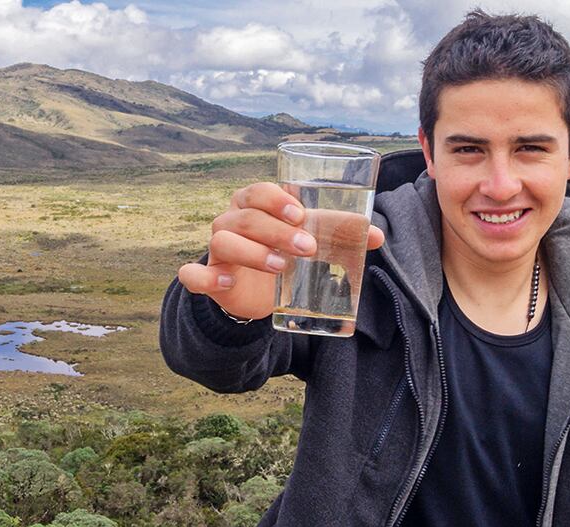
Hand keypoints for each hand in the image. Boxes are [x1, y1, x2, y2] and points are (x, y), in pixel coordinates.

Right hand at [177, 182, 384, 319]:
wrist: (256, 292)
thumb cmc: (283, 252)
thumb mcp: (308, 240)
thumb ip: (337, 234)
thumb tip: (376, 235)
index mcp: (252, 205)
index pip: (257, 191)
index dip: (276, 200)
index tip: (301, 215)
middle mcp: (230, 222)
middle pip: (244, 217)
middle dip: (276, 231)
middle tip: (307, 249)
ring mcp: (217, 250)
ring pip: (222, 241)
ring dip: (252, 252)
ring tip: (281, 267)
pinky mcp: (209, 278)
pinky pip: (193, 274)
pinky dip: (205, 276)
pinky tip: (226, 281)